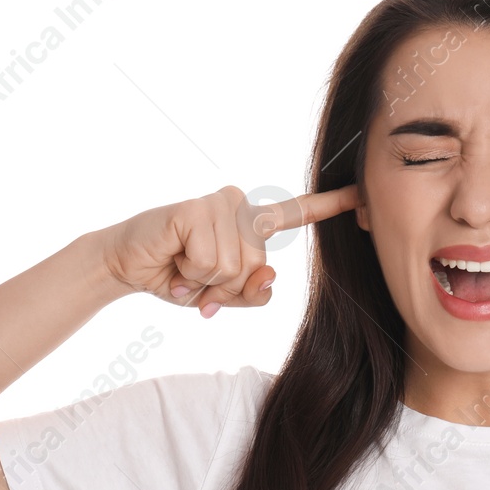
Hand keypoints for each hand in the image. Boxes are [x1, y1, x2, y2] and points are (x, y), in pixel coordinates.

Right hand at [99, 184, 358, 314]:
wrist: (129, 267)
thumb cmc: (178, 277)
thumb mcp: (222, 295)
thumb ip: (252, 292)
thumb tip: (271, 276)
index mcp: (251, 224)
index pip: (296, 214)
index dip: (329, 205)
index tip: (360, 194)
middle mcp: (239, 206)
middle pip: (257, 267)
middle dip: (224, 287)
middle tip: (194, 276)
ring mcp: (219, 204)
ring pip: (235, 266)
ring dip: (204, 280)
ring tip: (183, 267)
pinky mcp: (196, 210)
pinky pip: (211, 260)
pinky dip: (190, 272)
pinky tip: (174, 258)